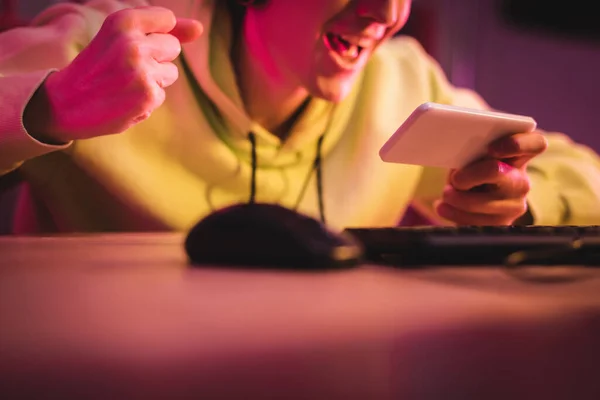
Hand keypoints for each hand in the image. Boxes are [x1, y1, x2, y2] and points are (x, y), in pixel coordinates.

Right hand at [25, 6, 202, 142]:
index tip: (131, 43)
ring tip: (124, 84)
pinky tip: (124, 100)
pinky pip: (162, 94)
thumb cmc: (97, 67)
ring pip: (171, 72)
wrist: (64, 103)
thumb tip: (199, 28)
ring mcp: (142, 71)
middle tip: (124, 67)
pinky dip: (146, 100)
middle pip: (172, 47)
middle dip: (156, 58)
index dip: (153, 34)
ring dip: (154, 80)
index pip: (167, 19)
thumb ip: (162, 29)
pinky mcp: (149, 96)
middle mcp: (133, 43)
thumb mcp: (120, 37)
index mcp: (122, 21)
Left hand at [435, 131, 547, 224]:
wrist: (472, 201)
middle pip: (496, 171)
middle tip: (455, 179)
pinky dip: (455, 213)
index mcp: (519, 156)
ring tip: (446, 194)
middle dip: (470, 174)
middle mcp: (521, 181)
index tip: (491, 148)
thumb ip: (474, 152)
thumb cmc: (473, 171)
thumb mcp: (475, 158)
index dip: (516, 143)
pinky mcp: (501, 224)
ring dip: (458, 198)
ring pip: (483, 202)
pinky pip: (476, 221)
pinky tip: (443, 207)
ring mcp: (514, 205)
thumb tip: (459, 158)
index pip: (535, 143)